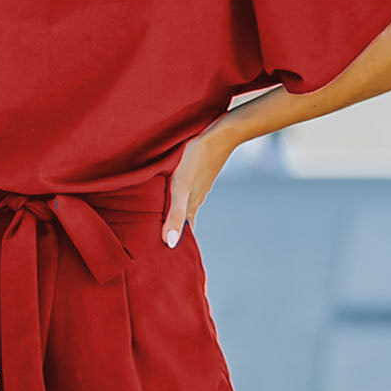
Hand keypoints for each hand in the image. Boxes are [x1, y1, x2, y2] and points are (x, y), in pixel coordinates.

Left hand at [161, 127, 231, 247]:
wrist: (224, 132)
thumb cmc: (197, 158)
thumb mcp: (180, 187)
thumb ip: (175, 215)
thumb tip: (170, 244)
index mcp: (191, 205)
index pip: (185, 232)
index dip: (178, 244)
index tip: (170, 258)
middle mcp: (197, 197)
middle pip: (186, 220)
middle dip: (177, 232)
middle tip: (166, 244)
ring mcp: (201, 183)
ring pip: (188, 204)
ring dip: (180, 214)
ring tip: (170, 222)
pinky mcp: (202, 170)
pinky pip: (191, 189)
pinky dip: (183, 198)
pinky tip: (180, 192)